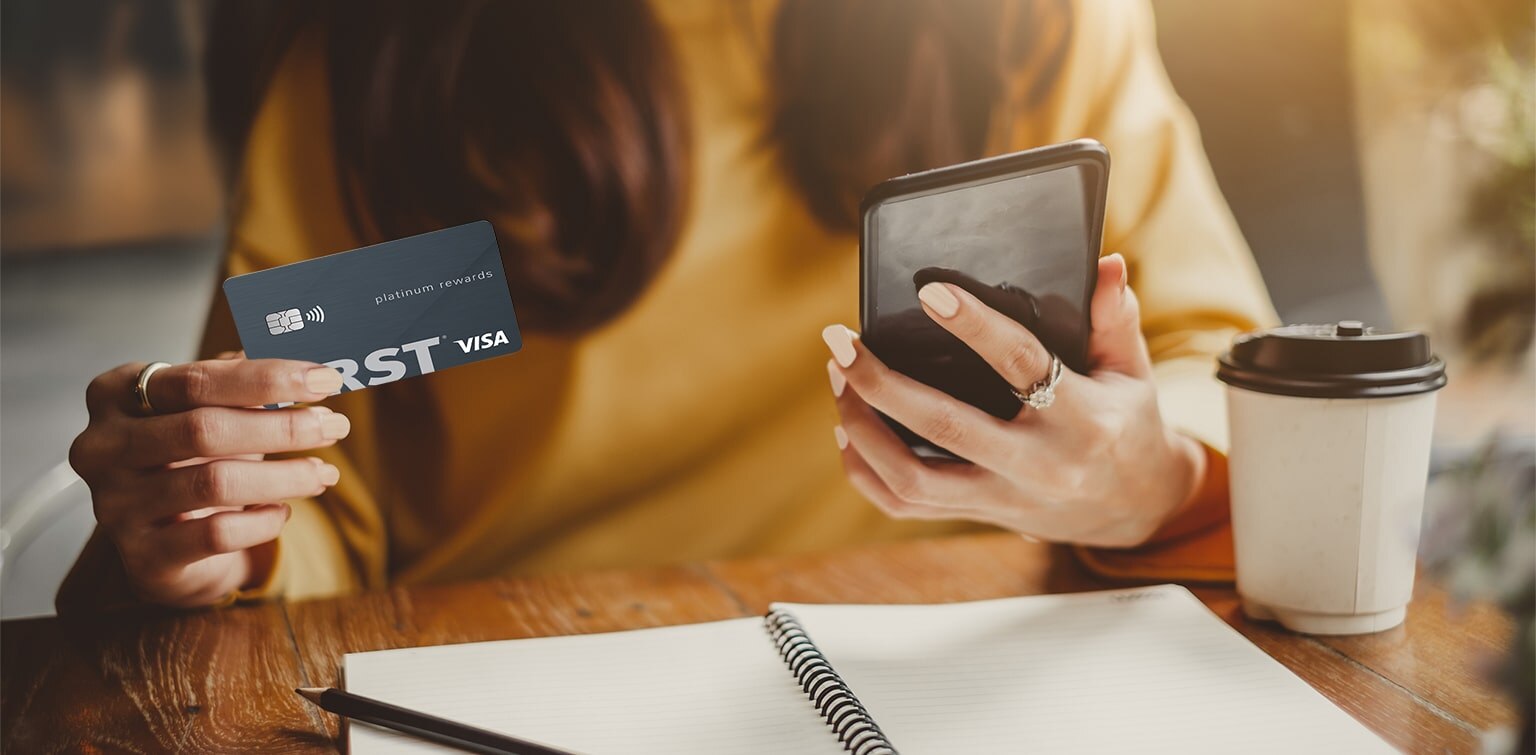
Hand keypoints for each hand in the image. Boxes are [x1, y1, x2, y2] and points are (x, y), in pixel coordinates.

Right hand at [68, 355, 349, 606]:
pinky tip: (282, 512)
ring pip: (215, 483)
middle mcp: (103, 447)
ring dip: (284, 476)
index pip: (197, 379)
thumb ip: (246, 385)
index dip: (267, 378)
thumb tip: (311, 372)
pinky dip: (262, 521)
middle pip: (204, 429)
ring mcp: (116, 505)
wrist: (164, 536)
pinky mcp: (143, 556)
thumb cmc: (192, 456)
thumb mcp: (209, 410)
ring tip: (324, 472)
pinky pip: (217, 534)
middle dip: (282, 427)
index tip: (325, 380)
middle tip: (335, 426)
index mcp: (116, 394)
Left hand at [824, 254, 1205, 547]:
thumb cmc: (1127, 424)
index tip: (929, 291)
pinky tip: (847, 431)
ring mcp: (1003, 497)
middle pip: (944, 426)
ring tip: (839, 378)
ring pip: (912, 478)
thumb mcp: (1133, 371)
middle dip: (881, 382)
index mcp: (1082, 419)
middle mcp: (1038, 464)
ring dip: (862, 428)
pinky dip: (866, 472)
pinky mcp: (979, 515)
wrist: (1136, 509)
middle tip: (840, 341)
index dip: (974, 326)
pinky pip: (906, 504)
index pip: (1021, 364)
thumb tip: (1104, 263)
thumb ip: (1115, 318)